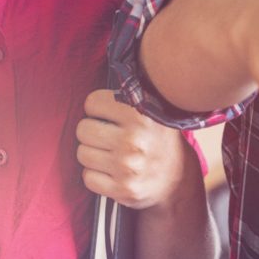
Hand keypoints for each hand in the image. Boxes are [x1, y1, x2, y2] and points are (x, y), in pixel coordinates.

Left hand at [77, 88, 186, 208]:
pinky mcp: (123, 189)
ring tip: (111, 154)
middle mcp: (135, 140)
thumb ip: (129, 95)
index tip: (109, 115)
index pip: (92, 102)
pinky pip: (88, 178)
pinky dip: (96, 175)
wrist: (176, 179)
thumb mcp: (153, 110)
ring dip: (93, 154)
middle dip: (92, 132)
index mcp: (141, 114)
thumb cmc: (155, 139)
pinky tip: (112, 172)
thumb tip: (102, 68)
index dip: (98, 108)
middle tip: (108, 136)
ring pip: (82, 154)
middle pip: (83, 129)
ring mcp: (128, 167)